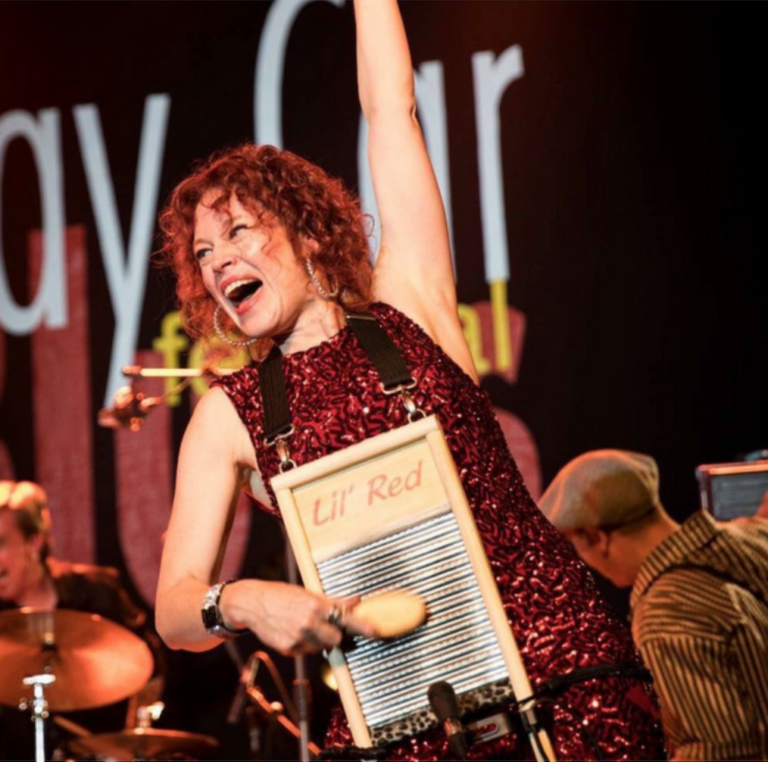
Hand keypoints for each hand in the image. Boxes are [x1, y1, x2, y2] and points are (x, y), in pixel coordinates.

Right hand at [219, 579, 374, 654]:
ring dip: (320, 640)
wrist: (252, 604)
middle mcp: (308, 623)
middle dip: (336, 635)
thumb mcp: (308, 593)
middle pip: (336, 639)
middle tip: (330, 627)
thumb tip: (356, 600)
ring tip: (307, 626)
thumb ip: (333, 601)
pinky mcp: (288, 649)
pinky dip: (305, 644)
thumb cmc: (281, 594)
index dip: (361, 626)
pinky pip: (306, 652)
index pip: (344, 618)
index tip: (375, 631)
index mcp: (315, 606)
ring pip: (321, 647)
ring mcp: (297, 638)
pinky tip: (294, 631)